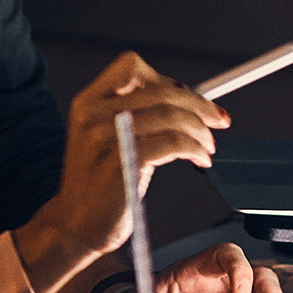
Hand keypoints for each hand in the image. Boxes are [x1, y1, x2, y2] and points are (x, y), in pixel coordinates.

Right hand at [13, 51, 225, 292]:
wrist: (74, 226)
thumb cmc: (98, 185)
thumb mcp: (107, 139)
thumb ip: (135, 115)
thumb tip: (185, 98)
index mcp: (87, 103)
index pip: (130, 66)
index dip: (165, 78)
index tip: (187, 97)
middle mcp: (93, 115)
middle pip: (160, 91)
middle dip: (199, 105)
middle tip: (218, 119)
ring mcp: (105, 139)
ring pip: (171, 116)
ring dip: (200, 130)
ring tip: (207, 147)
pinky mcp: (122, 163)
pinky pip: (173, 143)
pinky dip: (195, 148)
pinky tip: (199, 159)